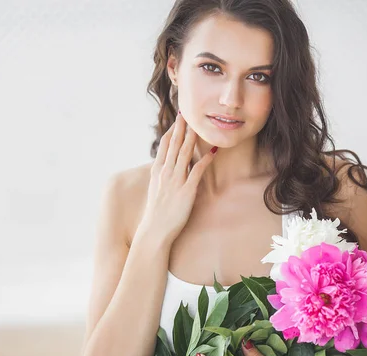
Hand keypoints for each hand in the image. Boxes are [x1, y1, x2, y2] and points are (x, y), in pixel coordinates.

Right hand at [138, 112, 216, 244]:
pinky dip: (204, 160)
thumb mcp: (156, 189)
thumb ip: (162, 175)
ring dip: (192, 138)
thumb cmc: (156, 213)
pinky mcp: (186, 191)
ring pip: (184, 154)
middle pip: (174, 145)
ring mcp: (175, 181)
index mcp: (157, 171)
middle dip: (181, 128)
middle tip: (187, 112)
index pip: (164, 145)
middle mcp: (165, 173)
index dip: (172, 131)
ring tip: (198, 125)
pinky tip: (212, 152)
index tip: (178, 119)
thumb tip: (168, 166)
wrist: (154, 230)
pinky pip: (196, 172)